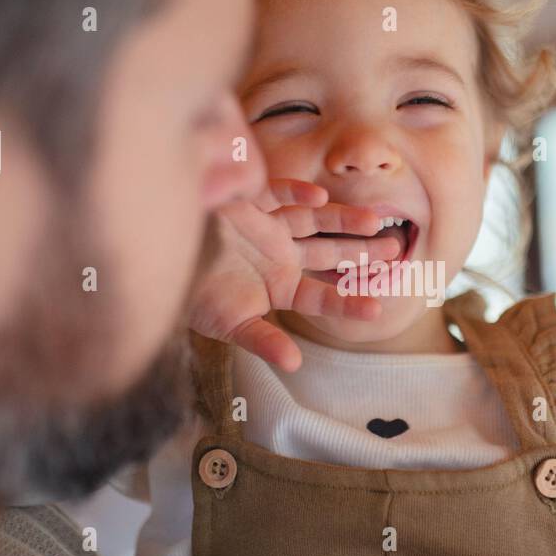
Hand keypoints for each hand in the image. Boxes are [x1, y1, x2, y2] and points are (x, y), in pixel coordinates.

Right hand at [188, 178, 399, 371]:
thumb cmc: (193, 299)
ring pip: (314, 220)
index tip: (378, 308)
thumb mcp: (229, 325)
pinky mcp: (249, 201)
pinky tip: (318, 196)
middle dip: (363, 252)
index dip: (348, 303)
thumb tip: (294, 363)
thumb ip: (262, 340)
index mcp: (279, 287)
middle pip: (330, 252)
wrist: (158, 262)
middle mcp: (279, 255)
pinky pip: (279, 193)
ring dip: (344, 221)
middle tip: (397, 252)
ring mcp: (268, 227)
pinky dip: (296, 192)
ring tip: (377, 222)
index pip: (321, 297)